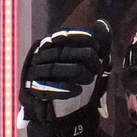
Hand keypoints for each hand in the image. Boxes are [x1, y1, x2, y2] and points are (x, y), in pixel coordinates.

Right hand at [18, 20, 111, 136]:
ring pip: (55, 68)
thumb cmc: (76, 84)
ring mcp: (34, 73)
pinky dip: (63, 89)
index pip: (61, 36)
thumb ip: (96, 45)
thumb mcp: (89, 65)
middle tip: (99, 67)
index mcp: (49, 45)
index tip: (94, 44)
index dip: (77, 37)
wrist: (63, 113)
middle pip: (61, 52)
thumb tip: (103, 23)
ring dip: (76, 73)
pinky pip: (47, 88)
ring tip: (91, 78)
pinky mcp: (33, 91)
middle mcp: (39, 56)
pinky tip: (77, 91)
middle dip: (83, 57)